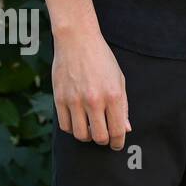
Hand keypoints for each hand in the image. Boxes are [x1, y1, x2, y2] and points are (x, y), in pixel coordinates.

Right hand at [52, 31, 130, 149]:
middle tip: (105, 137)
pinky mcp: (59, 100)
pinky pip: (65, 126)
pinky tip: (78, 120)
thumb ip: (123, 106)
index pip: (117, 130)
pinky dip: (72, 128)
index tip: (117, 144)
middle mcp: (94, 100)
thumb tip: (126, 128)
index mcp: (113, 95)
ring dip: (87, 136)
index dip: (118, 142)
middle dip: (103, 140)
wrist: (77, 41)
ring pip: (80, 135)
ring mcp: (75, 101)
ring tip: (91, 128)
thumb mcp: (119, 79)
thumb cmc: (101, 59)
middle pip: (98, 137)